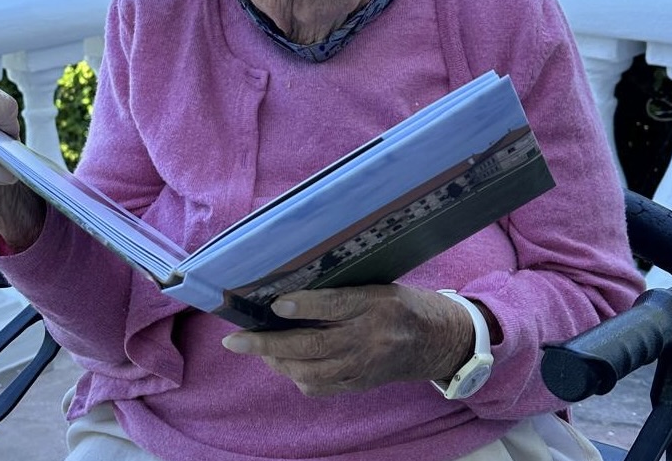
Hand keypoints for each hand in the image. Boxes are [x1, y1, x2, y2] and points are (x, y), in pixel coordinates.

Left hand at [220, 285, 477, 395]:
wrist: (437, 340)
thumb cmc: (400, 303)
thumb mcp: (377, 284)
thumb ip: (340, 289)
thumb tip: (289, 288)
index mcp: (376, 303)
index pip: (336, 305)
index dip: (304, 305)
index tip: (275, 303)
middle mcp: (370, 337)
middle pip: (313, 345)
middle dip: (268, 344)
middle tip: (235, 341)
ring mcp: (365, 366)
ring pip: (311, 372)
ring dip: (276, 362)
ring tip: (254, 349)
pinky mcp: (361, 384)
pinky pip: (321, 387)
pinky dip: (296, 376)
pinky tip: (282, 362)